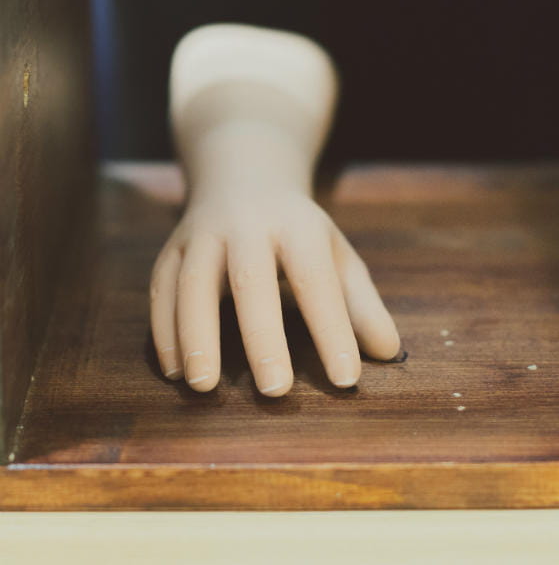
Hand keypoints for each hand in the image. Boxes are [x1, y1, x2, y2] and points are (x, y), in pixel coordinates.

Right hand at [150, 186, 400, 396]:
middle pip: (252, 281)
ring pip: (193, 283)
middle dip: (263, 337)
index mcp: (299, 227)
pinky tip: (174, 371)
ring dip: (196, 335)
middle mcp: (248, 226)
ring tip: (204, 386)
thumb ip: (363, 305)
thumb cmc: (299, 232)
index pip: (318, 282)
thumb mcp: (337, 256)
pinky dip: (164, 331)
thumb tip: (391, 354)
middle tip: (276, 390)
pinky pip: (162, 289)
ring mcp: (204, 235)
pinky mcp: (171, 248)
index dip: (333, 330)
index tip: (346, 379)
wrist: (245, 175)